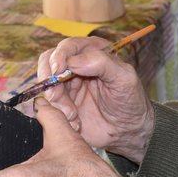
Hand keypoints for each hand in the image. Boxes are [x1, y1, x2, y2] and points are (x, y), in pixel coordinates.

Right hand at [38, 36, 154, 162]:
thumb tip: (73, 61)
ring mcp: (68, 83)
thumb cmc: (130, 100)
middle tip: (56, 96)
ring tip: (72, 114)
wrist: (128, 130)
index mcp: (94, 51)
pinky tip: (74, 121)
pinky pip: (49, 103)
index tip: (58, 70)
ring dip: (56, 100)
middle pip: (50, 61)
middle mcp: (78, 64)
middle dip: (49, 78)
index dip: (59, 55)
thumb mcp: (124, 78)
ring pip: (47, 84)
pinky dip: (57, 112)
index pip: (69, 46)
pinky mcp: (63, 102)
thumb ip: (102, 63)